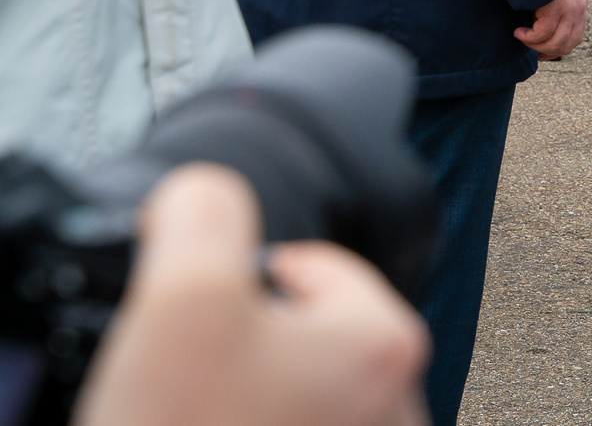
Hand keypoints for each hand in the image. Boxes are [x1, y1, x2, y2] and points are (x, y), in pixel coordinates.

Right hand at [74, 164, 429, 425]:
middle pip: (309, 340)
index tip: (198, 328)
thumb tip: (205, 194)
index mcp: (385, 340)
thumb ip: (204, 214)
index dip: (237, 285)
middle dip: (248, 354)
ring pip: (305, 402)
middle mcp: (401, 404)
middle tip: (193, 393)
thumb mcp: (182, 299)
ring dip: (256, 406)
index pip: (313, 267)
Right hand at [517, 0, 585, 58]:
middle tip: (528, 45)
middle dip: (546, 51)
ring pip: (555, 43)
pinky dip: (528, 37)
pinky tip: (518, 32)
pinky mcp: (556, 8)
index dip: (557, 50)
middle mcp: (578, 11)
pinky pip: (542, 33)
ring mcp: (569, 10)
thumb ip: (555, 12)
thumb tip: (540, 34)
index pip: (574, 39)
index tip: (540, 53)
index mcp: (580, 8)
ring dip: (535, 45)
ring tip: (522, 37)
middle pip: (566, 45)